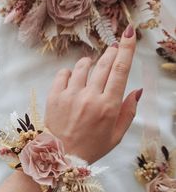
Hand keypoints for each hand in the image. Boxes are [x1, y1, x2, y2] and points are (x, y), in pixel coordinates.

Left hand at [45, 25, 141, 163]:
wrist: (60, 157)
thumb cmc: (91, 148)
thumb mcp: (116, 136)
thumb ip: (128, 112)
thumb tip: (137, 90)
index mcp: (108, 106)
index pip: (120, 70)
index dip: (126, 49)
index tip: (129, 34)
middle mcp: (90, 97)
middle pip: (103, 64)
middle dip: (110, 52)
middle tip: (112, 49)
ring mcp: (70, 95)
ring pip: (83, 66)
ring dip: (90, 62)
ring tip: (91, 68)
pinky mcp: (54, 96)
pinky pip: (63, 73)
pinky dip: (70, 73)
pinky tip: (72, 80)